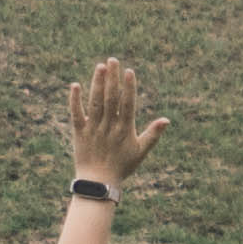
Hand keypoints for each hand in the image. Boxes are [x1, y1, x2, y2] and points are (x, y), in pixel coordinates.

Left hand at [63, 60, 165, 191]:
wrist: (99, 183)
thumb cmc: (122, 167)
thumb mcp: (141, 152)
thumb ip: (153, 135)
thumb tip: (167, 120)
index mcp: (125, 129)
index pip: (128, 104)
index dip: (128, 87)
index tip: (129, 71)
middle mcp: (109, 126)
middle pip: (111, 98)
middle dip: (112, 78)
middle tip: (112, 60)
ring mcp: (94, 129)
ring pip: (95, 102)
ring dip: (97, 84)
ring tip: (100, 67)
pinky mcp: (79, 132)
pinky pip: (76, 114)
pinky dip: (75, 100)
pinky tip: (75, 85)